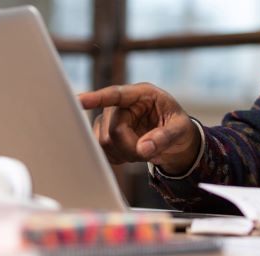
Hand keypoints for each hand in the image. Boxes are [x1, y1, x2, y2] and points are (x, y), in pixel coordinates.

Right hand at [78, 83, 200, 175]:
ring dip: (124, 153)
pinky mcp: (105, 133)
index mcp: (142, 94)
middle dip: (130, 146)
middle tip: (148, 150)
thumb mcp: (180, 130)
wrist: (175, 139)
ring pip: (104, 142)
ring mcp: (111, 118)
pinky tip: (131, 153)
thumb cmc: (179, 128)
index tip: (79, 100)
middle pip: (112, 130)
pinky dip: (118, 157)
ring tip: (143, 149)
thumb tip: (144, 149)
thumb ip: (164, 137)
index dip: (97, 98)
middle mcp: (122, 104)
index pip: (116, 95)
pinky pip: (102, 150)